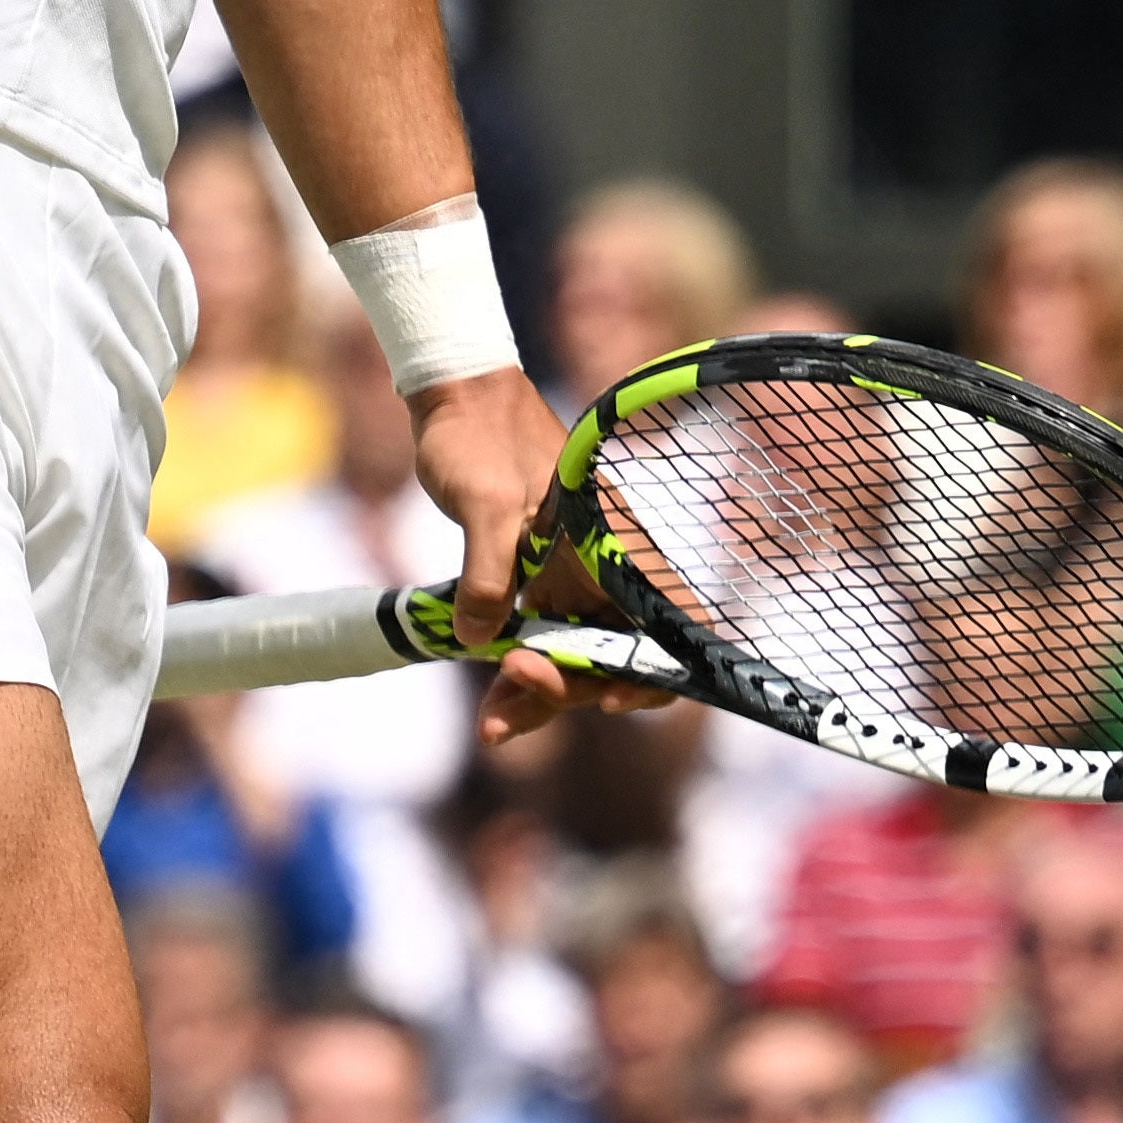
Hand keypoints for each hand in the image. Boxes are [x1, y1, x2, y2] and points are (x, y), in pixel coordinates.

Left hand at [407, 367, 612, 740]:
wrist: (456, 399)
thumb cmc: (480, 438)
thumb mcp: (484, 504)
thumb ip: (490, 571)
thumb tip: (483, 640)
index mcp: (617, 546)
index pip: (667, 627)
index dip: (648, 673)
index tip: (604, 697)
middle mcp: (606, 570)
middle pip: (610, 657)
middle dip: (564, 692)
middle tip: (501, 712)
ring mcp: (574, 581)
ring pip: (573, 658)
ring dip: (537, 695)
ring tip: (490, 723)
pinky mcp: (541, 585)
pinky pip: (541, 642)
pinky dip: (520, 671)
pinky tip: (492, 699)